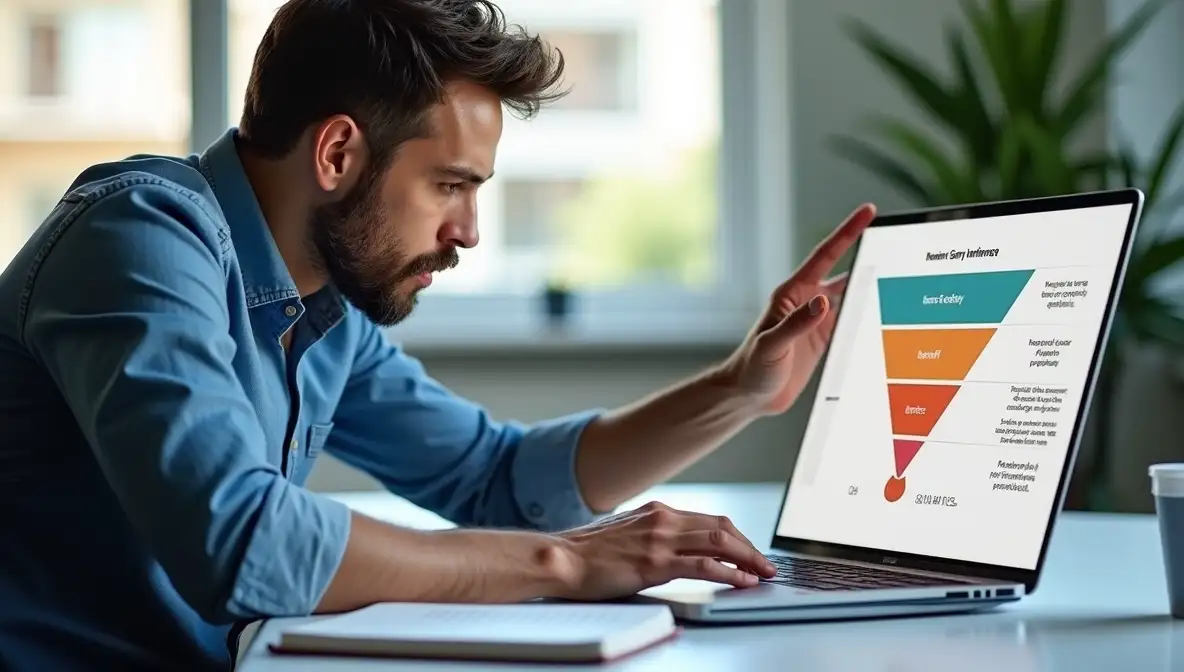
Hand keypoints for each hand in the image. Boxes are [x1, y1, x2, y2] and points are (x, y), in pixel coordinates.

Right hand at [552, 501, 775, 600]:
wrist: (561, 558)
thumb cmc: (586, 553)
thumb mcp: (625, 533)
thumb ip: (650, 535)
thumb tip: (671, 550)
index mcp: (657, 511)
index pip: (709, 520)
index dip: (736, 536)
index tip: (749, 550)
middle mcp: (663, 519)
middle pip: (722, 527)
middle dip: (750, 546)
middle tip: (766, 564)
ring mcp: (660, 539)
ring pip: (720, 541)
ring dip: (748, 558)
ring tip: (763, 573)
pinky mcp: (656, 563)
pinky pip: (704, 566)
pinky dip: (730, 573)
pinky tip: (742, 581)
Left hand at [722, 203, 875, 414]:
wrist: (750, 395)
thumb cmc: (752, 367)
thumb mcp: (772, 344)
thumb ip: (797, 324)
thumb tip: (823, 302)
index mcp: (792, 294)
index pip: (825, 256)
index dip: (847, 232)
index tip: (868, 211)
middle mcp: (807, 302)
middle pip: (844, 272)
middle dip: (867, 254)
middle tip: (894, 239)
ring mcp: (817, 321)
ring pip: (851, 297)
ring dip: (872, 287)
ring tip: (901, 274)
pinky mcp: (824, 339)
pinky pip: (852, 321)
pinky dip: (869, 316)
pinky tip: (888, 313)